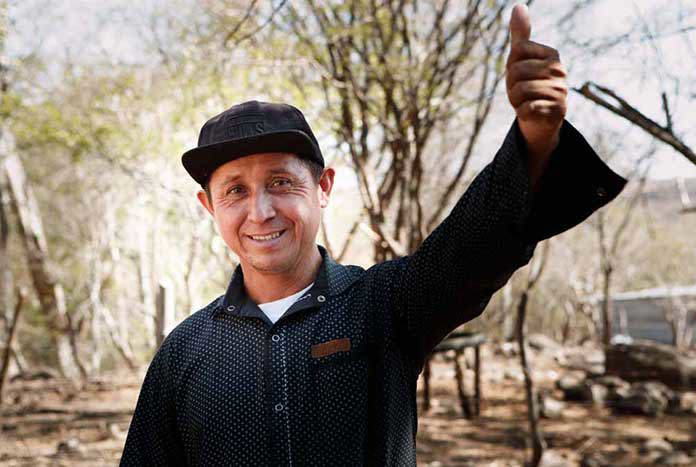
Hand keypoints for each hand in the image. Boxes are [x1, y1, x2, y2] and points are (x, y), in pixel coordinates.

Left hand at [506, 4, 566, 162]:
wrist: (540, 119)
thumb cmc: (529, 85)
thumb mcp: (521, 60)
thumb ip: (520, 35)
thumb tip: (518, 6)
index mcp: (552, 55)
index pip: (516, 52)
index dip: (510, 66)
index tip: (519, 75)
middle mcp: (559, 71)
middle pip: (515, 72)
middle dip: (511, 85)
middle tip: (521, 92)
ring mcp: (560, 91)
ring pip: (519, 91)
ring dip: (515, 100)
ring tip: (526, 102)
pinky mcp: (556, 111)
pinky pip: (526, 109)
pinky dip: (522, 113)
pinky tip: (531, 113)